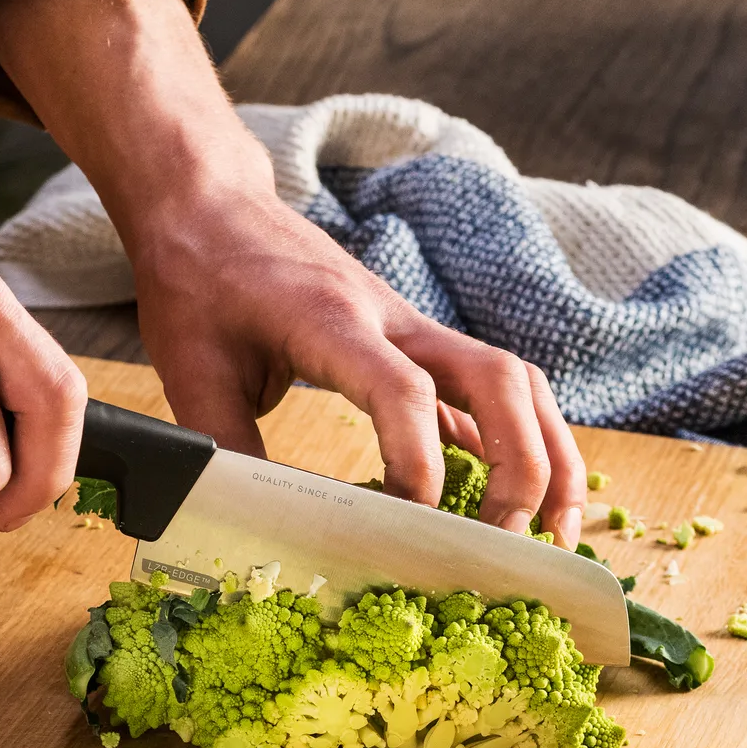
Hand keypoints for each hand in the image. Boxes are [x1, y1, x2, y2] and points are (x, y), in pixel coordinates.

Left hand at [0, 0, 583, 544]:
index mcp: (334, 321)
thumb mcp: (189, 372)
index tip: (418, 522)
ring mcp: (415, 328)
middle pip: (500, 379)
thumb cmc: (198, 282)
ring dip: (550, 454)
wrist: (208, 205)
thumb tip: (258, 526)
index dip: (420, 460)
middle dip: (523, 465)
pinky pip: (490, 392)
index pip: (403, 390)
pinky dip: (519, 444)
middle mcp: (393, 319)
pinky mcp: (417, 343)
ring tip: (556, 530)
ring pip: (517, 381)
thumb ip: (226, 450)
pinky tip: (522, 501)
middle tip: (510, 541)